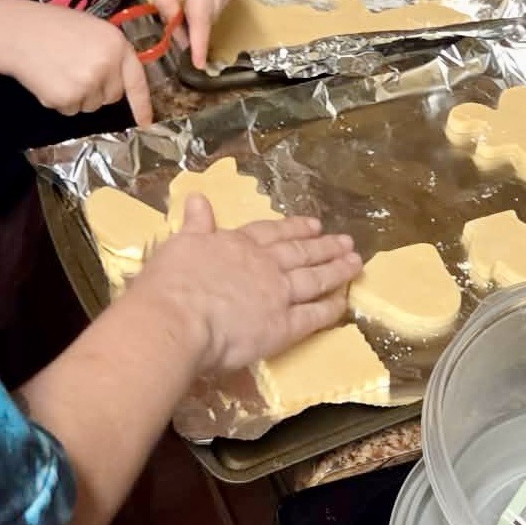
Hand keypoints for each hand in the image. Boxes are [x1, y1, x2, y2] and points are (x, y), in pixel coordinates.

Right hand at [0, 0, 152, 124]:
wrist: (16, 32)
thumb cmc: (54, 27)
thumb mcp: (93, 30)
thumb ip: (111, 53)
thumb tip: (120, 81)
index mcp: (117, 45)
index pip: (137, 81)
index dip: (143, 104)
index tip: (146, 122)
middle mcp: (107, 66)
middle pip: (112, 96)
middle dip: (98, 90)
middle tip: (75, 68)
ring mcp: (88, 84)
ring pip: (91, 105)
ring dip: (78, 95)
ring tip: (60, 71)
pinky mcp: (67, 99)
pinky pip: (71, 111)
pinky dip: (60, 101)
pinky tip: (49, 80)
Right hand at [123, 195, 361, 374]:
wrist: (178, 319)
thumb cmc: (170, 283)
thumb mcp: (179, 243)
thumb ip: (195, 224)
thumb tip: (197, 198)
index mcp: (238, 245)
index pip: (272, 232)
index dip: (295, 227)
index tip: (313, 224)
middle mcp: (264, 266)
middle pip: (301, 252)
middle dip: (325, 245)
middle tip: (346, 240)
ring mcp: (278, 295)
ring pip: (314, 279)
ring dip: (336, 269)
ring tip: (355, 262)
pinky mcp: (284, 326)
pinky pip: (314, 316)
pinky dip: (330, 308)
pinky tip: (343, 302)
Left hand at [149, 0, 239, 69]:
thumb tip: (174, 27)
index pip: (202, 19)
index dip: (201, 44)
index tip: (200, 65)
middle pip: (211, 15)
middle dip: (197, 30)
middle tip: (177, 36)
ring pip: (219, 7)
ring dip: (203, 16)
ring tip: (184, 15)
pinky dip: (211, 2)